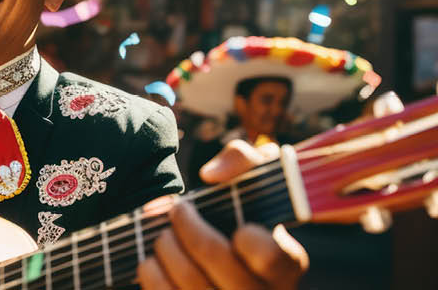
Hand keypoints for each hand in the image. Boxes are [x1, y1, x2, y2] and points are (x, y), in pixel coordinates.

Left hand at [138, 140, 308, 288]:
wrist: (234, 260)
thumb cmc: (248, 213)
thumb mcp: (259, 178)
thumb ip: (243, 159)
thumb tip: (210, 175)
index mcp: (285, 265)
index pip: (269, 255)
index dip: (248, 237)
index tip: (237, 225)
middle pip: (216, 260)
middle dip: (187, 227)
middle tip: (178, 210)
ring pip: (188, 281)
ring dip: (166, 247)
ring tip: (166, 234)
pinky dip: (151, 273)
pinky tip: (156, 259)